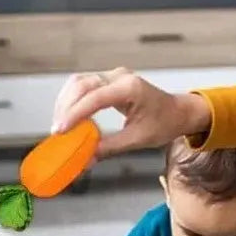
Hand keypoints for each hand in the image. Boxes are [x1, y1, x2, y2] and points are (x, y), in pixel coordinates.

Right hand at [51, 67, 211, 158]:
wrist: (178, 111)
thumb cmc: (164, 124)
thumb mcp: (138, 140)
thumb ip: (110, 148)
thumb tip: (86, 159)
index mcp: (129, 88)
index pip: (95, 98)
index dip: (75, 114)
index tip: (61, 130)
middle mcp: (119, 76)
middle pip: (82, 84)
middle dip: (66, 107)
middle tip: (57, 131)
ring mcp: (113, 75)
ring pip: (80, 82)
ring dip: (66, 102)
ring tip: (60, 125)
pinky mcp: (109, 80)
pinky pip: (85, 85)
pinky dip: (73, 100)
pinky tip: (69, 116)